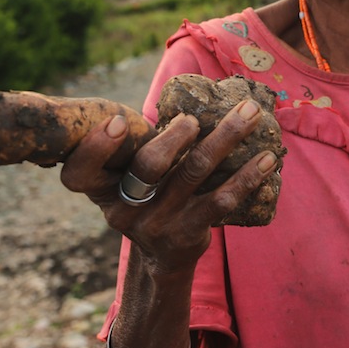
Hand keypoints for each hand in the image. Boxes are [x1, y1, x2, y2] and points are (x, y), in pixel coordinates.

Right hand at [60, 99, 278, 273]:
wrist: (163, 257)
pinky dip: (248, 175)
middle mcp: (125, 208)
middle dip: (175, 135)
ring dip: (226, 137)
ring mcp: (158, 223)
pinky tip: (268, 158)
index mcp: (103, 190)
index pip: (81, 173)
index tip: (118, 120)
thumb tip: (181, 90)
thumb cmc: (149, 197)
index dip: (96, 147)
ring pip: (194, 172)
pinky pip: (222, 199)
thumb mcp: (129, 178)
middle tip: (194, 118)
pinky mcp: (189, 233)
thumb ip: (138, 145)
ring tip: (249, 114)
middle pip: (149, 165)